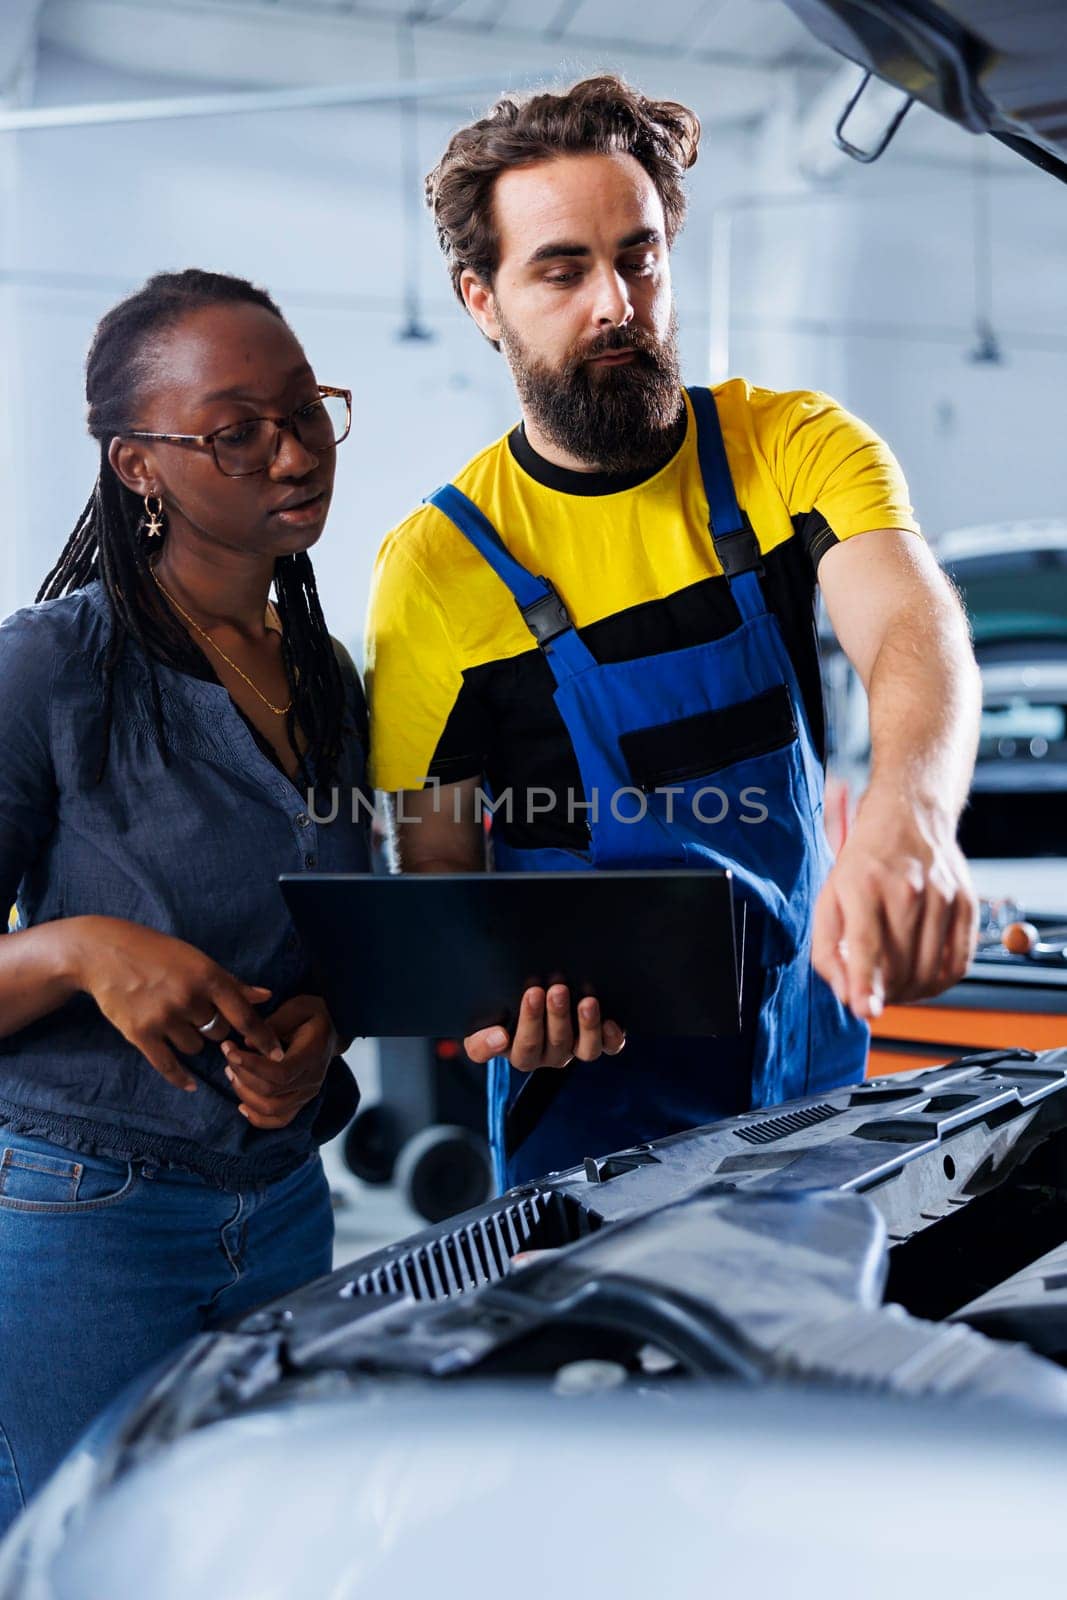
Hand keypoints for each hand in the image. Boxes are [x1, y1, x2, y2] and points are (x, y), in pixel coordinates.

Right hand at [69, 916, 282, 1092]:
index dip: (263, 1038)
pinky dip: (181, 1077)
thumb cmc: (157, 952)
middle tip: (195, 1012)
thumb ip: (231, 982)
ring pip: (196, 1047)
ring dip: (191, 1039)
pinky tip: (190, 1085)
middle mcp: (189, 998)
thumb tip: (266, 996)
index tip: (278, 1055)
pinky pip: (169, 1065)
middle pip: (221, 1032)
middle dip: (215, 1028)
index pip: (245, 1015)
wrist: (104, 953)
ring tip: (172, 1017)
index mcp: (208, 976)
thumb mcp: (197, 959)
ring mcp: (164, 1017)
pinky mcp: (140, 1033)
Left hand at [220, 994, 338, 1128]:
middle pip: (271, 1093)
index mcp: (312, 1056)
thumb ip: (273, 1024)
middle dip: (242, 1075)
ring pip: (271, 1109)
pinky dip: (258, 1118)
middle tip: (228, 1054)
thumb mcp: (296, 1008)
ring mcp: (307, 1094)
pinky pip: (280, 1120)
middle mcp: (312, 1080)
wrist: (334, 1027)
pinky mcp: (301, 1101)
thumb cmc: (312, 1014)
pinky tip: (242, 1105)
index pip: (281, 1072)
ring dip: (245, 1094)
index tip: (230, 1051)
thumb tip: (247, 1043)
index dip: (252, 1066)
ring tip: (231, 1073)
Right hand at [464, 985, 625, 1071]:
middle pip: (550, 1045)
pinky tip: (610, 1021)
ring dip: (586, 1026)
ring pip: (583, 1050)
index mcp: (516, 1050)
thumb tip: (497, 1036)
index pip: (508, 1051)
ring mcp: (573, 1048)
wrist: (537, 986)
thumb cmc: (505, 1002)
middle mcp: (546, 1054)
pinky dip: (612, 1037)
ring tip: (586, 1002)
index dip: (500, 1045)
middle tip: (553, 990)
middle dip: (552, 1017)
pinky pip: (609, 1046)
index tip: (500, 1032)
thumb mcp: (483, 1015)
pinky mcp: (598, 1040)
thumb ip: (479, 1032)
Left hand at [812, 792, 977, 1017]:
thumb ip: (828, 948)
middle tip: (873, 993)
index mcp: (864, 884)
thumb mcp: (829, 897)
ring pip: (930, 971)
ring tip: (895, 986)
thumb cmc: (863, 861)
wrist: (909, 816)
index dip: (865, 984)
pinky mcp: (967, 903)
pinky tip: (923, 977)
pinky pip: (959, 963)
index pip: (868, 945)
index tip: (865, 1011)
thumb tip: (845, 994)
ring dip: (910, 992)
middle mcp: (907, 889)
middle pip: (900, 965)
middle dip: (884, 992)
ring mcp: (942, 896)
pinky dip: (940, 982)